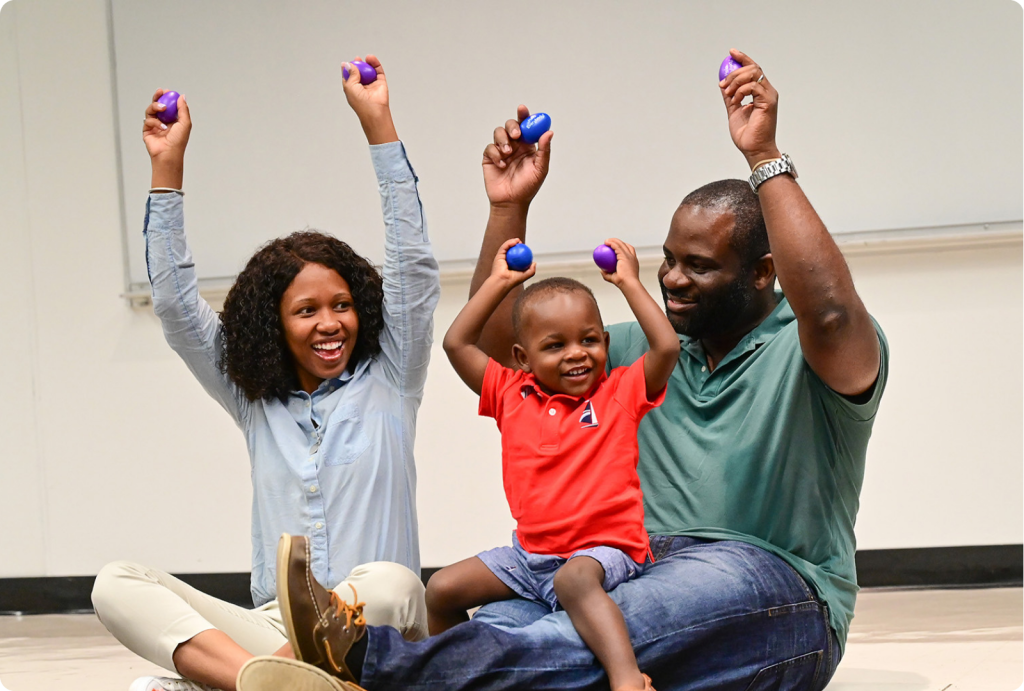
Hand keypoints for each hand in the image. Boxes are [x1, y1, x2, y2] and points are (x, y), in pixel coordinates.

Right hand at [143, 89, 190, 163]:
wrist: (168, 153)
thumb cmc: (178, 141)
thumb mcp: (185, 123)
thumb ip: (183, 109)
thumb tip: (182, 97)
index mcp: (174, 120)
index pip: (169, 105)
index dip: (168, 97)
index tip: (167, 91)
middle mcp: (164, 122)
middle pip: (158, 105)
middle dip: (158, 97)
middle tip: (160, 92)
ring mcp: (155, 125)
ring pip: (151, 110)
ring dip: (156, 107)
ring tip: (162, 108)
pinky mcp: (147, 130)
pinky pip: (148, 120)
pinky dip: (154, 122)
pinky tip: (161, 127)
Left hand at [341, 54, 397, 143]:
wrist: (374, 110)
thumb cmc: (361, 103)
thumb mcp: (350, 86)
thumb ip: (350, 74)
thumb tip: (349, 64)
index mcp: (352, 88)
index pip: (349, 76)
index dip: (348, 69)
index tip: (347, 63)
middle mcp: (362, 86)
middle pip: (359, 72)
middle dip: (358, 64)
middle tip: (357, 59)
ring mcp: (371, 84)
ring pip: (369, 70)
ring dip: (367, 63)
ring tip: (366, 58)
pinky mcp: (380, 82)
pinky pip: (378, 70)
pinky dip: (375, 63)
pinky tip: (371, 59)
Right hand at [482, 105, 552, 209]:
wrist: (511, 202)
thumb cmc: (528, 187)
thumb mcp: (540, 169)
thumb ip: (544, 151)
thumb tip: (549, 133)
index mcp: (528, 145)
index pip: (526, 126)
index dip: (524, 115)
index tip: (522, 109)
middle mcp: (515, 145)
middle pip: (511, 125)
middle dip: (512, 126)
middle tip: (516, 136)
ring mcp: (501, 150)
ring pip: (498, 132)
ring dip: (503, 140)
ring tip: (507, 154)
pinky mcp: (490, 157)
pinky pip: (490, 147)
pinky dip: (496, 153)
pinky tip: (501, 165)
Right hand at [489, 238, 536, 286]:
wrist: (503, 281)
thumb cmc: (513, 280)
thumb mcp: (525, 275)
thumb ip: (531, 270)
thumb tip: (534, 263)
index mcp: (512, 265)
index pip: (517, 256)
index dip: (522, 251)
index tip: (526, 249)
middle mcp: (506, 261)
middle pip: (511, 250)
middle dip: (517, 245)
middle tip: (522, 243)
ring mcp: (501, 258)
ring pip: (507, 247)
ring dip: (513, 242)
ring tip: (518, 241)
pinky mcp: (498, 256)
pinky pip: (504, 247)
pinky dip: (509, 243)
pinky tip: (515, 241)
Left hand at [598, 238, 639, 287]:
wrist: (628, 284)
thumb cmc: (622, 283)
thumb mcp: (614, 278)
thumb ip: (607, 274)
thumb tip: (601, 270)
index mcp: (633, 262)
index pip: (629, 251)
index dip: (623, 247)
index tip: (614, 248)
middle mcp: (632, 257)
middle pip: (626, 245)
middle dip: (618, 242)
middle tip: (608, 242)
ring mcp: (629, 256)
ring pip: (621, 244)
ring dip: (613, 240)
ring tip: (606, 241)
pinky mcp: (625, 256)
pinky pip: (617, 247)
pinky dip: (611, 243)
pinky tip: (606, 243)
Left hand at [719, 49, 780, 166]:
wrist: (753, 149)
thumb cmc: (747, 134)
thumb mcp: (734, 111)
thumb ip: (730, 97)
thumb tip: (722, 84)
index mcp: (761, 93)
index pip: (754, 69)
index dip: (743, 58)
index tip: (731, 52)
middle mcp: (767, 92)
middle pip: (753, 68)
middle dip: (734, 73)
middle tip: (723, 84)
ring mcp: (769, 96)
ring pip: (753, 74)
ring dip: (735, 81)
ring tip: (728, 94)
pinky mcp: (768, 102)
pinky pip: (753, 86)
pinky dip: (740, 91)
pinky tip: (736, 100)